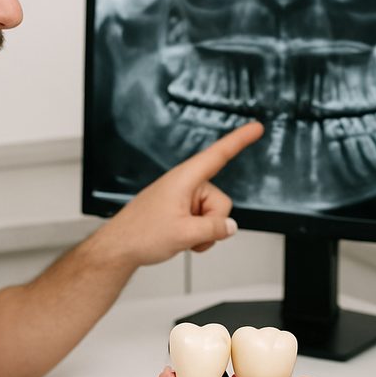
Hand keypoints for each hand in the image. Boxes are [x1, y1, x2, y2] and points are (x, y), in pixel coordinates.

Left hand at [98, 121, 263, 266]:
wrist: (119, 248)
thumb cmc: (140, 234)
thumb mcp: (184, 235)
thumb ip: (214, 229)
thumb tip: (230, 226)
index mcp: (185, 179)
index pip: (219, 154)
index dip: (240, 140)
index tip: (256, 128)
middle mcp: (185, 184)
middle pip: (221, 201)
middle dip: (211, 222)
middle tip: (188, 232)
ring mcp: (182, 198)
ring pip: (213, 215)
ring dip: (203, 231)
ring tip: (180, 236)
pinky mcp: (179, 210)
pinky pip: (202, 222)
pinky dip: (197, 234)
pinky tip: (181, 239)